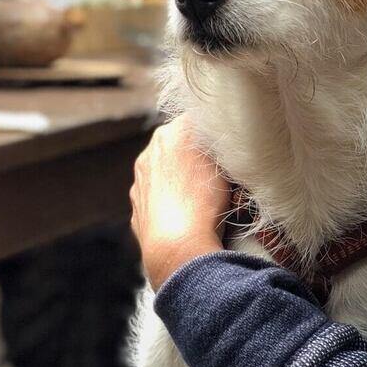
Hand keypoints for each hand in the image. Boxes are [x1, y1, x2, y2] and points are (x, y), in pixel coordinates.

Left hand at [130, 116, 230, 289]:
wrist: (177, 245)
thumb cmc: (205, 201)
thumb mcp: (223, 162)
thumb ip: (218, 143)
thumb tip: (220, 137)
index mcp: (169, 133)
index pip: (196, 121)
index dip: (215, 134)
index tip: (228, 150)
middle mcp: (149, 152)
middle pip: (178, 146)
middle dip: (196, 157)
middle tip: (219, 175)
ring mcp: (140, 181)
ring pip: (166, 173)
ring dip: (181, 180)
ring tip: (204, 200)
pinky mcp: (137, 207)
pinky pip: (159, 198)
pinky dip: (171, 203)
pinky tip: (186, 216)